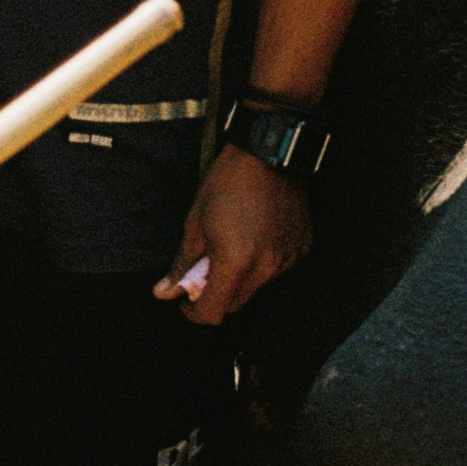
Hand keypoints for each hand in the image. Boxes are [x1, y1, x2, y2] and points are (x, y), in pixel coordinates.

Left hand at [153, 146, 312, 326]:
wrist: (268, 152)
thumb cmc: (227, 183)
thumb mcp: (195, 223)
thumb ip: (182, 265)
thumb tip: (164, 293)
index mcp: (235, 263)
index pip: (213, 313)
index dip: (194, 313)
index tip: (185, 301)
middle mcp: (266, 268)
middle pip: (235, 304)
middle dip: (216, 293)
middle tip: (204, 267)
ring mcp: (288, 259)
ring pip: (257, 288)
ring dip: (240, 278)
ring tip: (231, 244)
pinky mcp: (302, 248)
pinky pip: (277, 270)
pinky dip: (262, 264)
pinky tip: (254, 237)